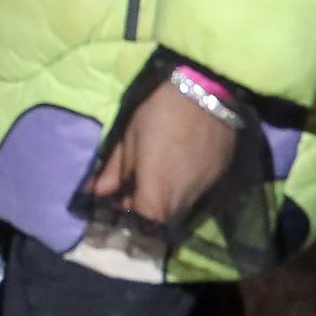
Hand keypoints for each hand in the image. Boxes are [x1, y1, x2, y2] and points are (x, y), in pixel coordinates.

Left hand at [88, 82, 237, 232]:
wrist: (205, 89)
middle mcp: (183, 205)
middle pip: (161, 219)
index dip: (127, 217)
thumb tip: (96, 190)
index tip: (118, 202)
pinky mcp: (219, 177)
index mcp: (157, 199)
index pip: (140, 226)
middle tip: (134, 183)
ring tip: (158, 169)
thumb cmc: (159, 112)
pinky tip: (179, 161)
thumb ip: (113, 170)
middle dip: (146, 207)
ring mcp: (204, 192)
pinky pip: (196, 189)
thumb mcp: (129, 137)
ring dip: (166, 195)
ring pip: (180, 205)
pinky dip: (184, 182)